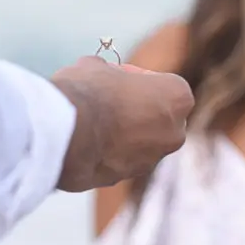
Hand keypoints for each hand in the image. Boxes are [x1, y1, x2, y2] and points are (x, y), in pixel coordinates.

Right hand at [50, 56, 193, 191]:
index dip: (137, 78)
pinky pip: (119, 159)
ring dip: (121, 133)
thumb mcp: (99, 66)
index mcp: (178, 97)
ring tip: (91, 121)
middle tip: (107, 99)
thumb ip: (114, 75)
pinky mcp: (126, 178)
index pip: (163, 83)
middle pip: (157, 116)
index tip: (117, 76)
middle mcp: (174, 133)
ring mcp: (152, 160)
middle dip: (136, 109)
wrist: (65, 132)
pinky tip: (84, 140)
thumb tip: (106, 79)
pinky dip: (106, 152)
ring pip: (139, 142)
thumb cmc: (88, 91)